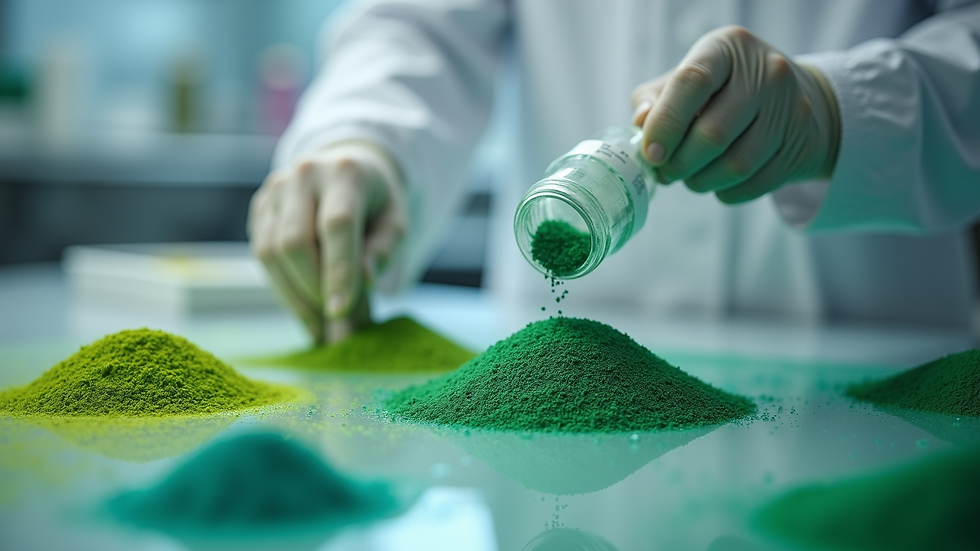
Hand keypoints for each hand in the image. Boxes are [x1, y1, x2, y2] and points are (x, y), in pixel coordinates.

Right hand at [248, 141, 405, 342]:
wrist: (349, 169)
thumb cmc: (377, 203)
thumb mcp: (396, 222)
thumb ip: (384, 250)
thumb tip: (364, 281)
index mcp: (345, 173)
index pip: (336, 225)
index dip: (337, 272)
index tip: (340, 312)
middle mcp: (304, 175)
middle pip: (295, 241)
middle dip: (313, 288)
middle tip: (335, 324)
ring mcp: (275, 190)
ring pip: (271, 252)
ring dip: (295, 297)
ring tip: (320, 328)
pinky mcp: (260, 208)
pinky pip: (262, 255)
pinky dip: (283, 289)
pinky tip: (305, 311)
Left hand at [631, 26, 839, 203]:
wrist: (796, 98)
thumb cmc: (724, 90)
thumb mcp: (688, 78)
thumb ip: (656, 98)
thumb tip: (640, 123)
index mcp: (727, 48)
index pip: (692, 82)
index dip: (666, 123)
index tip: (651, 153)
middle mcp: (766, 72)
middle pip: (713, 134)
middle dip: (679, 164)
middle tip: (665, 173)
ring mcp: (791, 109)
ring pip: (735, 165)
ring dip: (702, 182)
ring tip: (690, 178)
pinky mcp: (801, 146)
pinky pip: (755, 184)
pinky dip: (727, 193)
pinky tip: (718, 184)